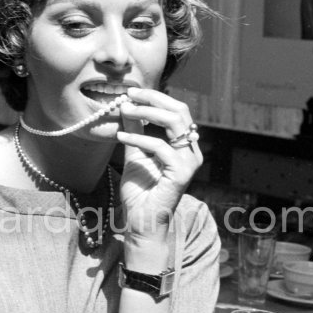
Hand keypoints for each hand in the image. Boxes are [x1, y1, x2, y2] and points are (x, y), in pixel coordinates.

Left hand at [116, 87, 202, 242]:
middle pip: (179, 110)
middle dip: (153, 98)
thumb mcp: (134, 151)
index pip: (176, 109)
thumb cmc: (140, 189)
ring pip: (174, 122)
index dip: (155, 97)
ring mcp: (189, 161)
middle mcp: (191, 150)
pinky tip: (121, 137)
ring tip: (125, 111)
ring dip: (147, 113)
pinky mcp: (182, 173)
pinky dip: (139, 137)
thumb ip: (134, 130)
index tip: (131, 92)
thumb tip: (127, 105)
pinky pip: (160, 146)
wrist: (141, 220)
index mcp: (182, 143)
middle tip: (129, 96)